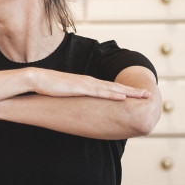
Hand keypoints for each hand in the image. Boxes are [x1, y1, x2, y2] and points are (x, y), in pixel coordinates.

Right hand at [29, 68, 150, 99]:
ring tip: (143, 95)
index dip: (124, 91)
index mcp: (87, 83)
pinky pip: (100, 93)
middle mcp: (90, 82)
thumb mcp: (66, 94)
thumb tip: (79, 106)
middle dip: (133, 91)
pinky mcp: (80, 88)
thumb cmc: (48, 87)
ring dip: (129, 92)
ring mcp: (86, 84)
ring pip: (112, 89)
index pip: (109, 88)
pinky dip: (113, 94)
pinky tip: (123, 97)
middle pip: (116, 87)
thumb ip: (74, 98)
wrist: (37, 79)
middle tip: (148, 94)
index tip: (136, 94)